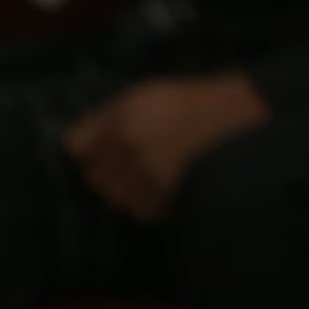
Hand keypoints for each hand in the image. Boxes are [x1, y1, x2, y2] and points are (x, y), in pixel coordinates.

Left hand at [65, 74, 271, 223]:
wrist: (236, 123)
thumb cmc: (188, 105)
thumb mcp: (144, 96)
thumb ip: (105, 118)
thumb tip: (72, 147)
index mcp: (123, 120)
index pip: (76, 147)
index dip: (87, 149)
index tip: (95, 148)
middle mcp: (131, 150)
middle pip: (92, 177)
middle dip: (104, 172)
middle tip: (127, 162)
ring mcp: (149, 178)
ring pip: (114, 198)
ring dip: (124, 191)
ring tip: (147, 175)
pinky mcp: (166, 200)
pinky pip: (139, 212)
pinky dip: (145, 204)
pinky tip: (162, 186)